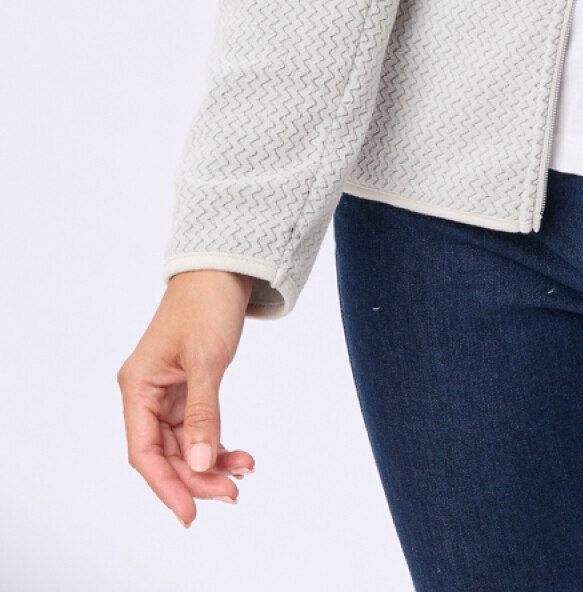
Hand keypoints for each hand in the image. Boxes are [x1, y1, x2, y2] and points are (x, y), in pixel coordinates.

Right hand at [118, 269, 255, 525]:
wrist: (224, 268)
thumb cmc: (207, 303)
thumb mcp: (206, 360)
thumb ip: (203, 413)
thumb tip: (201, 463)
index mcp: (137, 386)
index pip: (144, 451)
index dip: (165, 486)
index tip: (189, 514)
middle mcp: (146, 393)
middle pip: (165, 453)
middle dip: (197, 477)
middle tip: (233, 494)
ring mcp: (166, 393)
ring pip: (184, 445)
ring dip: (211, 463)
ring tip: (244, 473)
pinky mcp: (187, 389)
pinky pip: (197, 428)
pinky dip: (217, 443)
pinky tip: (240, 455)